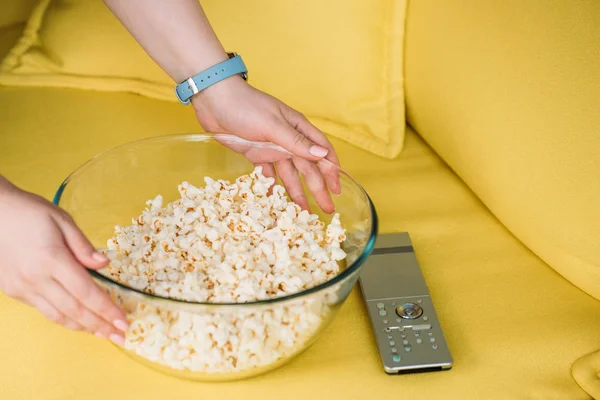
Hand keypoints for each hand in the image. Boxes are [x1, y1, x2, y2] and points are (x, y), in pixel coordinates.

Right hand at [0, 178, 127, 343]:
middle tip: (120, 337)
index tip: (124, 322)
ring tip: (103, 334)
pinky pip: (43, 310)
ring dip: (83, 327)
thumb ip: (83, 245)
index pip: (86, 292)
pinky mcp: (13, 291)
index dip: (107, 310)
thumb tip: (104, 264)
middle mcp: (36, 278)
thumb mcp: (61, 219)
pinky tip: (78, 321)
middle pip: (74, 310)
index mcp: (51, 259)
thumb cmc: (29, 211)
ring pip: (58, 315)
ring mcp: (22, 287)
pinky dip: (64, 319)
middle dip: (100, 325)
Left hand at [192, 76, 340, 213]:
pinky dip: (272, 188)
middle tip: (326, 209)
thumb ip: (296, 142)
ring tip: (303, 212)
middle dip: (318, 188)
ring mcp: (272, 148)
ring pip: (289, 174)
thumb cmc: (245, 106)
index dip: (331, 169)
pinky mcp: (255, 154)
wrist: (213, 101)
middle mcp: (288, 139)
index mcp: (298, 128)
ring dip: (297, 192)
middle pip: (308, 167)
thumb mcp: (273, 125)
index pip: (322, 150)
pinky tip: (277, 201)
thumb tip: (323, 155)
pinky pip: (268, 175)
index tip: (337, 188)